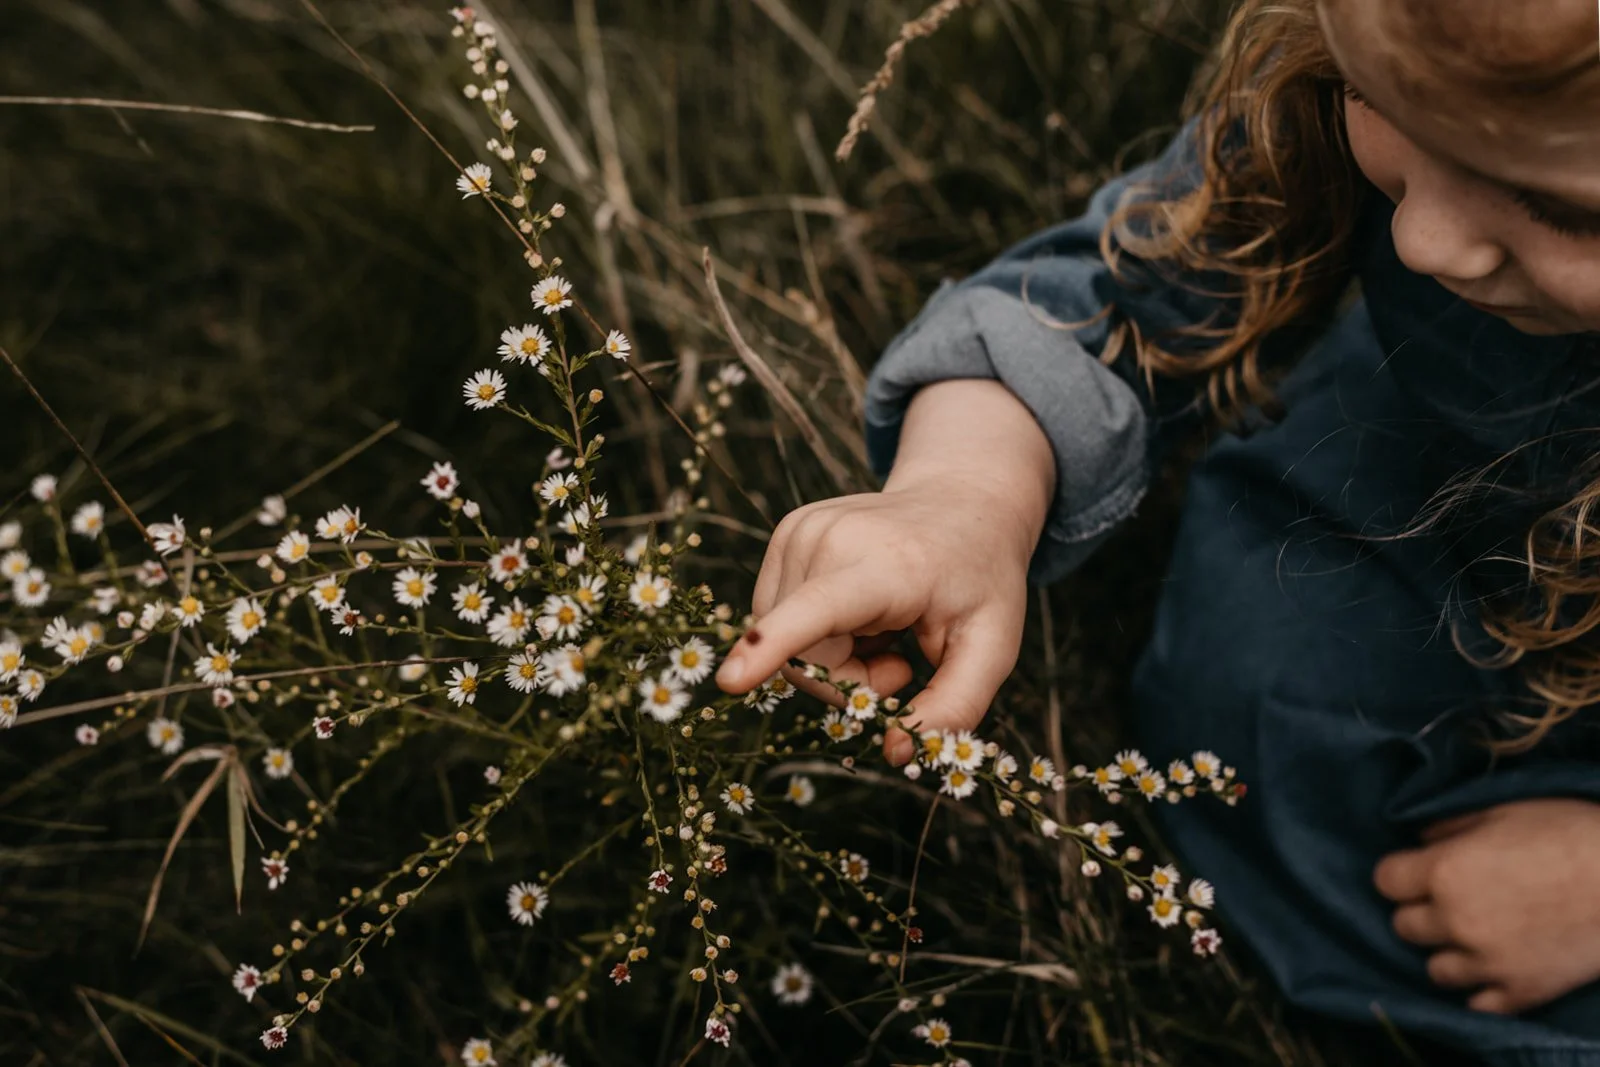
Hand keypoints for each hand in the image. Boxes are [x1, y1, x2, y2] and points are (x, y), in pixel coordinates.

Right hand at [713, 474, 1034, 765]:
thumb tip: (893, 753)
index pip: (819, 610)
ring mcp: (800, 530)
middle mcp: (832, 538)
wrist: (962, 503)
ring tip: (884, 629)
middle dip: (849, 683)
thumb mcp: (992, 649)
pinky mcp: (785, 534)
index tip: (730, 680)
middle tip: (902, 661)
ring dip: (835, 660)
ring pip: (786, 644)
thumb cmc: (980, 581)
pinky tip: (861, 612)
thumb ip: (954, 708)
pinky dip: (818, 634)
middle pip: (805, 657)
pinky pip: (778, 620)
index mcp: (889, 565)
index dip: (773, 647)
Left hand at [1374, 798, 1599, 1014]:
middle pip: (1404, 926)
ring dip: (1449, 952)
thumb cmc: (1570, 832)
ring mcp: (1489, 962)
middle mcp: (1456, 921)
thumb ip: (1450, 826)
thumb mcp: (1503, 811)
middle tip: (1451, 901)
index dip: (1401, 874)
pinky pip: (1479, 1003)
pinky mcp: (1522, 992)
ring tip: (1476, 935)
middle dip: (1422, 912)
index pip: (1385, 882)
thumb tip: (1421, 841)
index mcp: (1444, 872)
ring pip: (1436, 969)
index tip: (1419, 871)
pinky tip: (1498, 966)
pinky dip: (1483, 988)